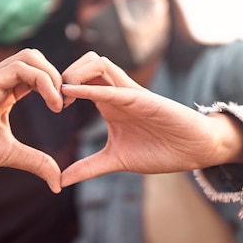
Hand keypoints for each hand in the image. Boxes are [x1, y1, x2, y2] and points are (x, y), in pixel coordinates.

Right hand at [0, 49, 63, 192]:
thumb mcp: (7, 154)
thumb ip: (34, 161)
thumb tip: (58, 181)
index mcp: (3, 92)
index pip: (36, 73)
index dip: (56, 85)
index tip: (66, 107)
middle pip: (35, 57)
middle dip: (59, 75)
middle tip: (66, 102)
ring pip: (30, 56)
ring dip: (52, 75)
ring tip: (59, 102)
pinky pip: (20, 68)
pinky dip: (44, 81)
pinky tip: (51, 103)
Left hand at [60, 52, 242, 186]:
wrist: (194, 150)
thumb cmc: (160, 150)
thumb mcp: (116, 160)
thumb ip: (89, 167)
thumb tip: (61, 180)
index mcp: (109, 102)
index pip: (80, 78)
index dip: (60, 85)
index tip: (49, 106)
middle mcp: (117, 92)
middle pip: (86, 62)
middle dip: (63, 73)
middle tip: (53, 97)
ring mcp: (130, 92)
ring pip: (97, 62)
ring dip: (75, 73)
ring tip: (62, 95)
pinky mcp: (142, 99)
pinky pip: (113, 87)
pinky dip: (90, 88)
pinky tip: (71, 94)